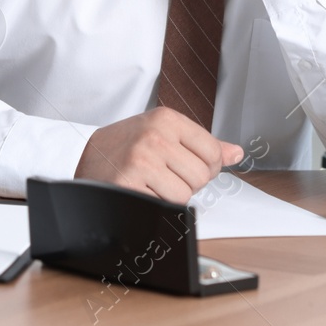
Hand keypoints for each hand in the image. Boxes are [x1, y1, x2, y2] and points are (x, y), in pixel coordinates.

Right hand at [75, 107, 244, 202]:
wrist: (89, 158)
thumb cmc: (128, 145)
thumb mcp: (164, 132)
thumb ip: (202, 144)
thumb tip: (236, 153)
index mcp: (167, 119)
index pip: (212, 153)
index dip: (206, 167)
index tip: (188, 166)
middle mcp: (155, 136)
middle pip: (201, 177)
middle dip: (187, 183)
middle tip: (165, 175)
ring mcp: (141, 160)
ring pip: (183, 195)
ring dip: (170, 196)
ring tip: (152, 182)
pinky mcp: (129, 183)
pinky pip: (162, 206)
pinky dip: (155, 204)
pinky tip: (142, 190)